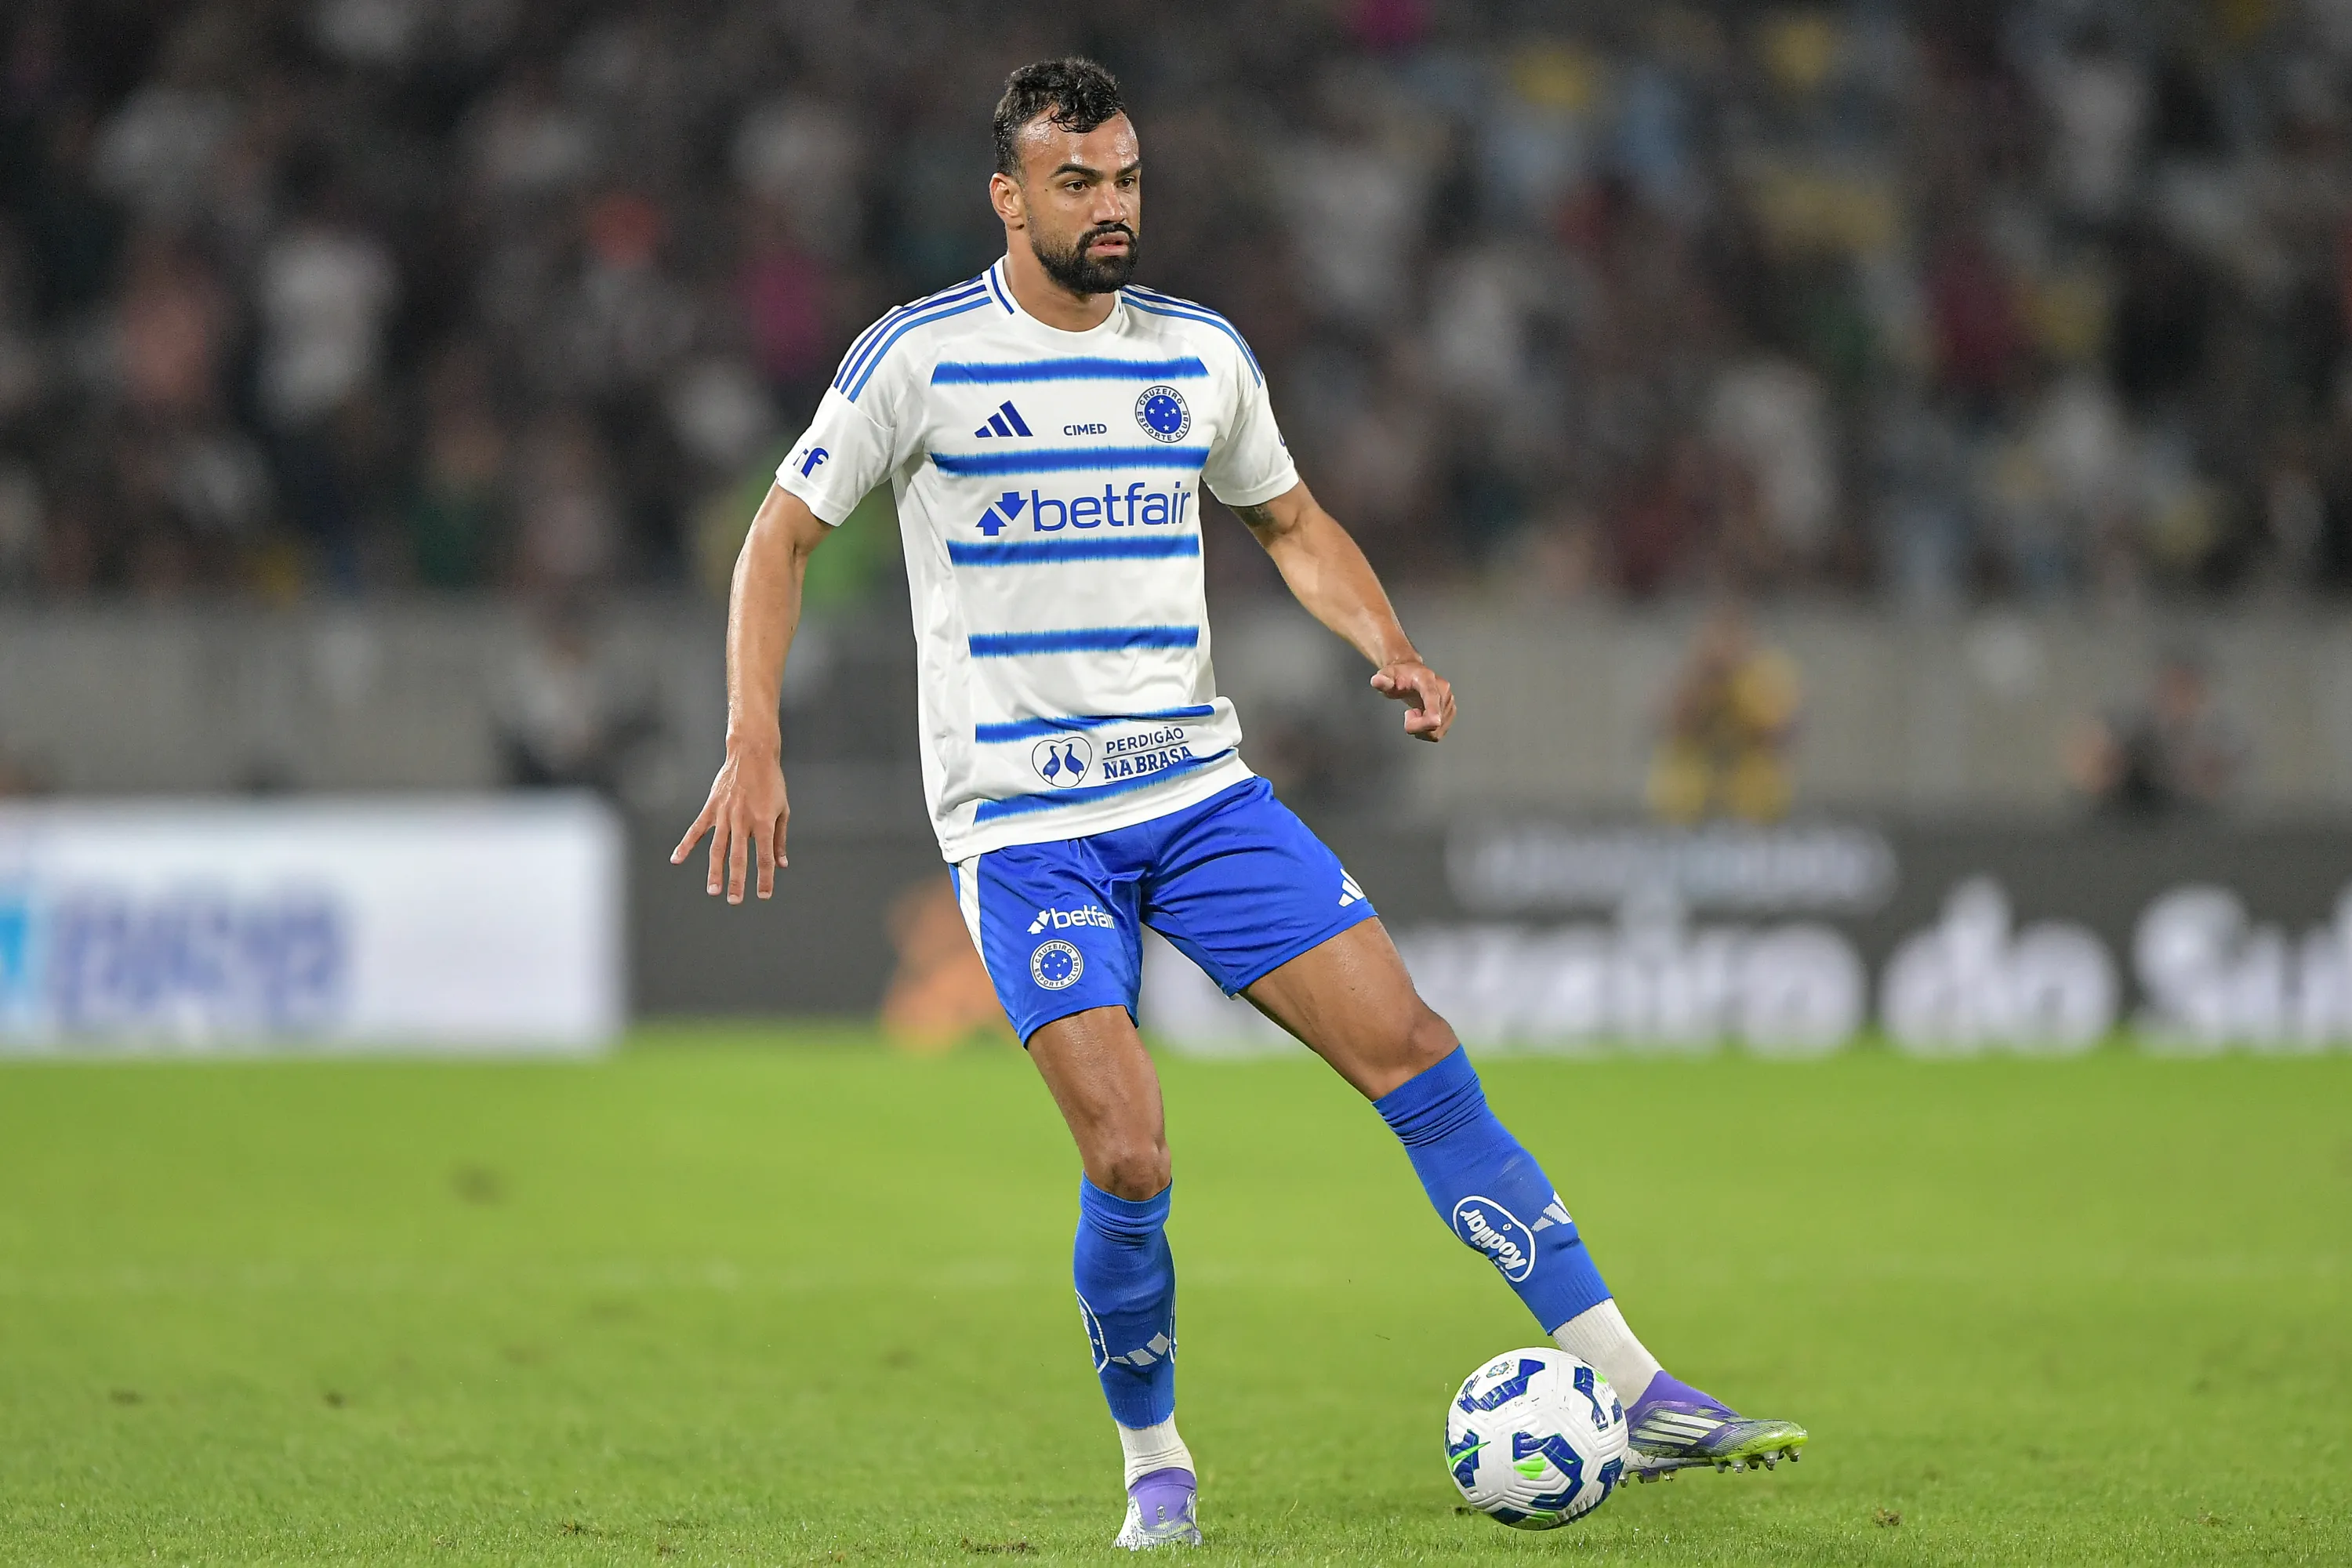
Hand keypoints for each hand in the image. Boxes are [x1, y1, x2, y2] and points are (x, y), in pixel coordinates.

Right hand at [671, 746, 790, 902]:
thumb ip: (779, 839)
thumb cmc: (771, 782)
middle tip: (735, 901)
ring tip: (714, 890)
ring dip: (715, 871)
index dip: (765, 878)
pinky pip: (696, 829)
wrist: (753, 753)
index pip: (764, 857)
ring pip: (717, 848)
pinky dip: (686, 845)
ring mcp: (725, 814)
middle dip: (737, 881)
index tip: (763, 895)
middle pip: (739, 857)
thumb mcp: (782, 809)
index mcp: (764, 822)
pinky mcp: (711, 808)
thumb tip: (781, 864)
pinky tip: (677, 860)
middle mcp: (743, 820)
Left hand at [1370, 660, 1453, 741]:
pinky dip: (1426, 731)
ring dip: (1421, 729)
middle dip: (1416, 726)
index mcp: (1428, 680)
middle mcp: (1443, 690)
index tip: (1434, 722)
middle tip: (1408, 714)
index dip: (1433, 711)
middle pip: (1434, 721)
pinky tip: (1421, 717)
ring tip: (1415, 713)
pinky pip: (1438, 733)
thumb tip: (1377, 681)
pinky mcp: (1450, 712)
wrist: (1411, 673)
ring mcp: (1449, 702)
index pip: (1432, 697)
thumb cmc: (1399, 676)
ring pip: (1436, 731)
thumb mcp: (1386, 675)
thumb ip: (1382, 680)